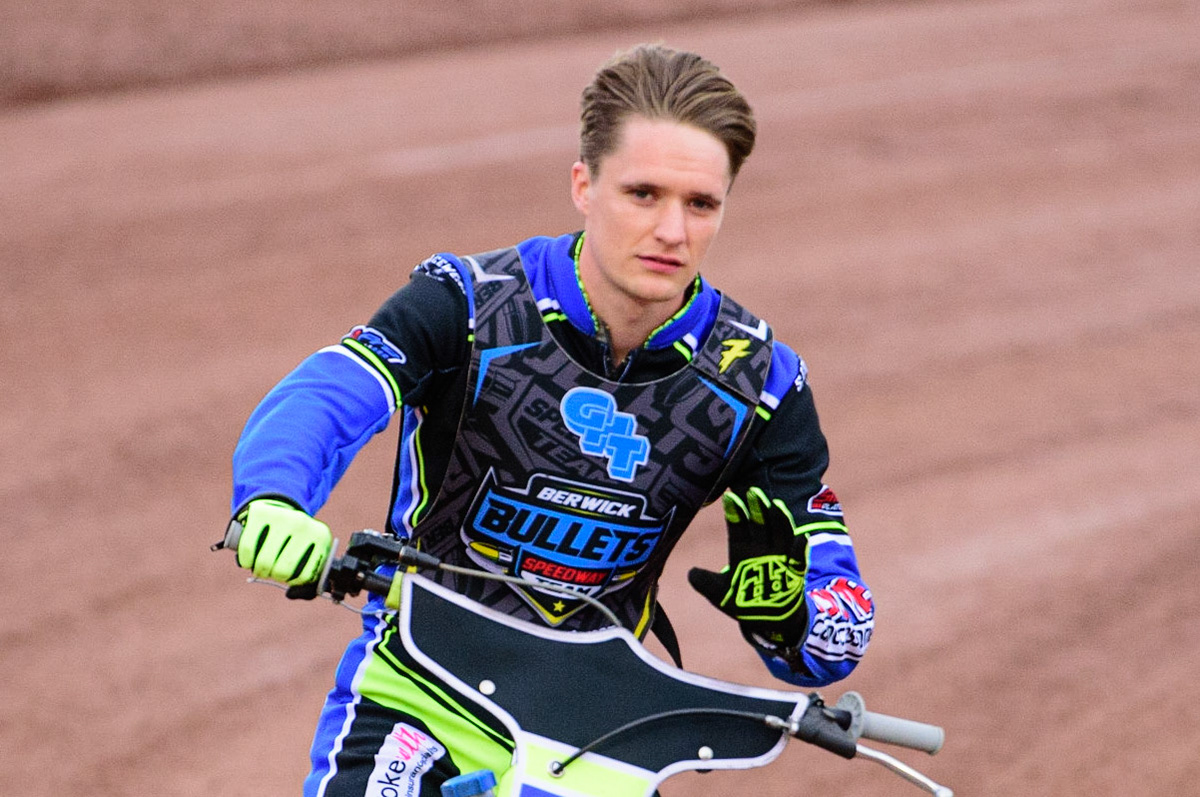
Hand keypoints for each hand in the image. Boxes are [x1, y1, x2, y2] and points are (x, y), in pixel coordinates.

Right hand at [233, 498, 331, 585]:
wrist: (279, 509)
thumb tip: (290, 593)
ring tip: (259, 567)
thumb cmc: (294, 541)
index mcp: (320, 537)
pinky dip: (245, 560)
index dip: (292, 581)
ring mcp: (282, 517)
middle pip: (283, 570)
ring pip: (264, 561)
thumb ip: (307, 584)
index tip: (287, 575)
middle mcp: (304, 524)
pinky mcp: (260, 513)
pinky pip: (247, 548)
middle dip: (273, 576)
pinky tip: (247, 561)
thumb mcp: (309, 556)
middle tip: (270, 571)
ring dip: (258, 570)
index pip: (305, 575)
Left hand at [688, 487, 808, 649]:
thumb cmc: (744, 603)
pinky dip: (800, 550)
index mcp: (742, 552)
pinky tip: (801, 538)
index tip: (730, 497)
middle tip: (753, 492)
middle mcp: (761, 551)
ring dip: (779, 521)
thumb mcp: (720, 594)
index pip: (738, 528)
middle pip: (760, 525)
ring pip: (780, 535)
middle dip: (757, 509)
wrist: (769, 621)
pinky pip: (799, 559)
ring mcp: (779, 559)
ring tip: (776, 506)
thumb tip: (690, 574)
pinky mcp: (794, 572)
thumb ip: (706, 583)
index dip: (735, 513)